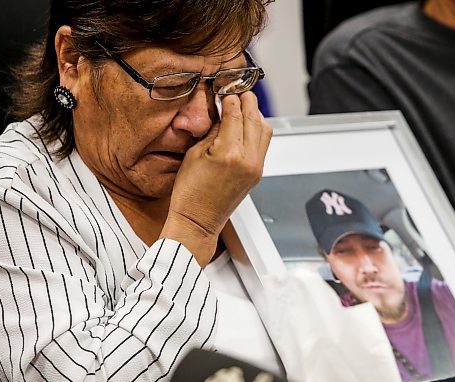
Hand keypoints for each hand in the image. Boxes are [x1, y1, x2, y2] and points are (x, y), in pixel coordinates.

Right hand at [161, 92, 271, 266]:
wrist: (198, 221)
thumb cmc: (190, 192)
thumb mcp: (195, 154)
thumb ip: (213, 130)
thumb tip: (224, 113)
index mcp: (230, 153)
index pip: (236, 114)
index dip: (231, 97)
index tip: (226, 87)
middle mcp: (248, 160)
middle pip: (255, 119)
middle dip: (247, 101)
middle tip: (238, 90)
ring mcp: (256, 168)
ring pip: (265, 131)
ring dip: (256, 115)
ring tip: (244, 106)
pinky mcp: (257, 174)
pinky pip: (263, 145)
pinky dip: (257, 130)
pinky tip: (246, 126)